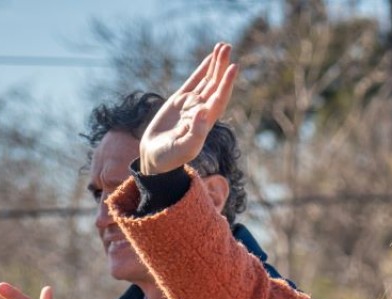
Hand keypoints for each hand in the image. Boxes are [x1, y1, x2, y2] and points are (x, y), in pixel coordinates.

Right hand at [140, 43, 237, 174]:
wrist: (157, 159)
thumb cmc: (171, 157)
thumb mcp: (184, 147)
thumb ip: (195, 131)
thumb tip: (203, 111)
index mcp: (206, 121)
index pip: (220, 98)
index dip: (227, 83)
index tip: (234, 67)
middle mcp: (202, 110)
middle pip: (216, 84)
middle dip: (222, 66)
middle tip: (227, 46)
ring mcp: (192, 104)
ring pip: (207, 80)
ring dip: (215, 65)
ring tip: (223, 47)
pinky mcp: (179, 101)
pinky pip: (193, 82)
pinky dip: (202, 71)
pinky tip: (210, 60)